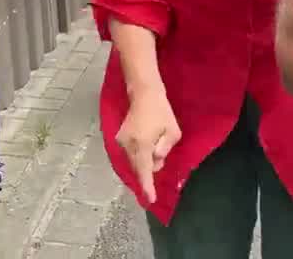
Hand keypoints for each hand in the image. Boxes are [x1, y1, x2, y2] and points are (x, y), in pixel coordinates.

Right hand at [116, 88, 180, 203]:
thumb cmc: (161, 112)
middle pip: (138, 168)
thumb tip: (155, 161)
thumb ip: (164, 150)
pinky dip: (138, 155)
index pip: (144, 171)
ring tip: (155, 144)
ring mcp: (121, 141)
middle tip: (160, 153)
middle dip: (149, 169)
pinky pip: (130, 154)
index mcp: (142, 145)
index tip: (149, 199)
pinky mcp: (119, 138)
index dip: (147, 187)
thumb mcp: (173, 132)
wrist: (144, 94)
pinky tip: (146, 144)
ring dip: (144, 161)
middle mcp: (128, 145)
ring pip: (134, 161)